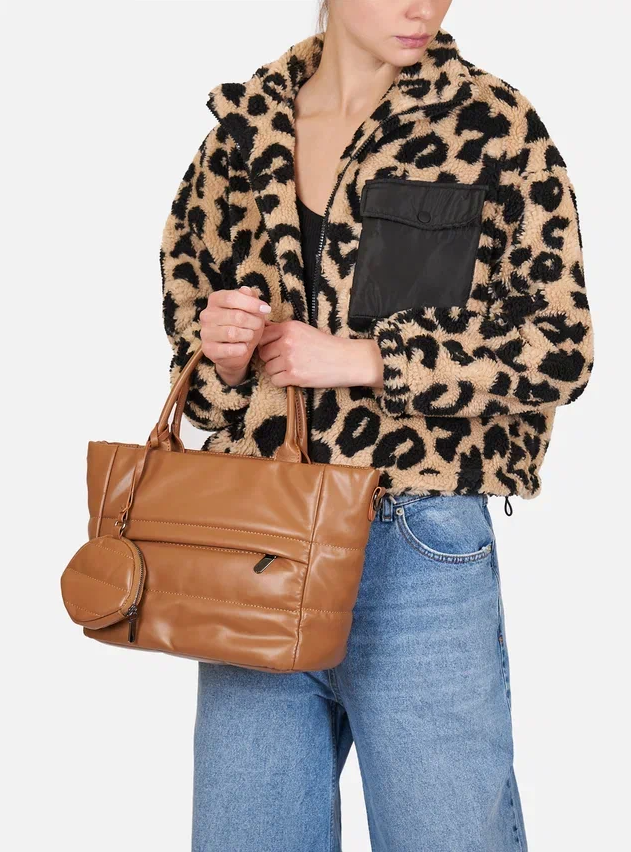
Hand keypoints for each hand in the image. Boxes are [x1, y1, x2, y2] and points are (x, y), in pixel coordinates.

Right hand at [199, 285, 270, 381]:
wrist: (235, 351)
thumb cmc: (244, 326)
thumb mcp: (250, 309)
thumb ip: (249, 297)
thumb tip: (246, 290)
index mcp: (215, 300)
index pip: (232, 298)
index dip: (252, 303)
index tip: (266, 309)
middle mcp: (207, 315)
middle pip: (235, 316)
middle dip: (253, 321)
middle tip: (258, 325)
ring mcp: (206, 332)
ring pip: (232, 333)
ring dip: (248, 335)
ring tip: (250, 336)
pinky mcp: (208, 349)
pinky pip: (228, 350)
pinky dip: (241, 349)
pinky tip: (244, 347)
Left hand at [256, 320, 384, 388]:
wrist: (347, 360)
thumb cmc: (327, 345)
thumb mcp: (305, 330)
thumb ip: (284, 331)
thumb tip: (262, 328)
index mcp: (289, 327)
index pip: (262, 337)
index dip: (266, 345)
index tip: (275, 350)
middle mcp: (287, 341)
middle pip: (263, 354)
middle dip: (271, 359)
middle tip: (286, 362)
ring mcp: (290, 359)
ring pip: (268, 368)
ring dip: (277, 371)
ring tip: (292, 369)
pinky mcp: (294, 375)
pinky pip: (275, 380)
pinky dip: (282, 381)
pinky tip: (294, 377)